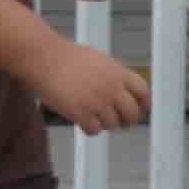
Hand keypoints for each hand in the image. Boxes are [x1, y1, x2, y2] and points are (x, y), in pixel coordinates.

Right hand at [30, 38, 153, 136]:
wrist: (44, 58)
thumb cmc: (66, 57)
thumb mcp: (98, 60)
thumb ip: (114, 75)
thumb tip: (124, 91)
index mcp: (118, 72)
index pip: (143, 92)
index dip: (144, 104)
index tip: (141, 110)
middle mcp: (111, 87)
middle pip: (132, 114)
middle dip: (127, 121)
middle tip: (120, 124)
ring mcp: (97, 101)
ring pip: (113, 125)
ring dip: (105, 124)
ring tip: (94, 118)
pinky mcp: (81, 113)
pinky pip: (94, 130)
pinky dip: (90, 129)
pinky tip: (83, 122)